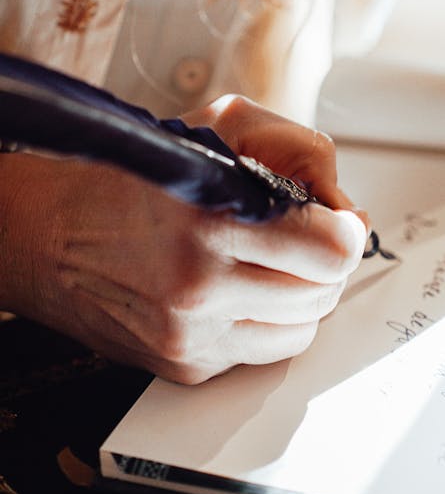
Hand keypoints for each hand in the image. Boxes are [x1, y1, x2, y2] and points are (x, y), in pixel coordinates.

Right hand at [0, 96, 365, 382]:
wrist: (43, 234)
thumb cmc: (130, 176)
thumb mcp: (217, 127)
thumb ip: (299, 155)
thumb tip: (351, 216)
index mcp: (209, 218)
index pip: (329, 251)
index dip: (344, 232)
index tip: (337, 221)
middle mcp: (199, 285)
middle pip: (323, 293)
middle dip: (324, 262)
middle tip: (304, 237)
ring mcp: (191, 335)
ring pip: (301, 330)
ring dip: (302, 296)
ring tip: (272, 263)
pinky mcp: (184, 366)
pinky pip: (263, 352)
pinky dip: (268, 322)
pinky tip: (242, 291)